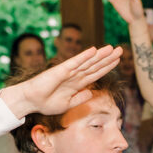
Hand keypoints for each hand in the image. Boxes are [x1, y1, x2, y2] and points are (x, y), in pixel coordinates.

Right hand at [4, 46, 122, 116]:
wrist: (31, 102)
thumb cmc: (46, 103)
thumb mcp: (68, 104)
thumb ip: (80, 98)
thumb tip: (91, 93)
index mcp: (77, 84)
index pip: (96, 73)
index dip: (107, 67)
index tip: (118, 61)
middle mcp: (75, 75)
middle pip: (95, 65)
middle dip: (108, 58)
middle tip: (121, 50)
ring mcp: (69, 72)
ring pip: (88, 62)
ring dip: (100, 55)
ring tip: (112, 48)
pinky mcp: (61, 70)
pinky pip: (75, 62)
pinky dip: (85, 56)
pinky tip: (94, 50)